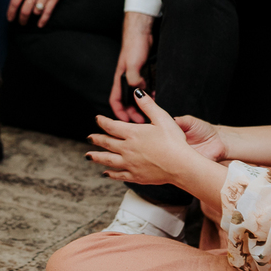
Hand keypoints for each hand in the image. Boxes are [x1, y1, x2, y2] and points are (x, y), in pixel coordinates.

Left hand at [7, 0, 74, 26]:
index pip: (15, 2)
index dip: (11, 12)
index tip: (10, 18)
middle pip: (24, 11)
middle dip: (21, 19)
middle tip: (21, 22)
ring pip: (35, 12)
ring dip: (33, 15)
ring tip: (33, 15)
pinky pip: (47, 12)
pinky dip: (43, 20)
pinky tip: (40, 24)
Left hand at [88, 90, 225, 192]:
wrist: (180, 166)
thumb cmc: (174, 141)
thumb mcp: (162, 118)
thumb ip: (148, 105)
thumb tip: (137, 93)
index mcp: (133, 134)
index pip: (112, 126)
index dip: (102, 122)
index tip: (97, 119)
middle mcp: (128, 149)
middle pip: (107, 143)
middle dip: (97, 139)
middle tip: (89, 138)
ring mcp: (130, 164)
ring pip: (108, 160)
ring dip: (97, 157)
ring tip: (89, 156)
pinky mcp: (136, 176)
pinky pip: (119, 175)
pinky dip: (111, 174)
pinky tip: (106, 173)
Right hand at [109, 12, 152, 122]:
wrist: (143, 32)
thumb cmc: (134, 46)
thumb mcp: (132, 64)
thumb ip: (134, 79)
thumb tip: (140, 93)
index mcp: (120, 80)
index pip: (115, 101)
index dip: (119, 113)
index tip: (125, 123)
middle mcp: (127, 81)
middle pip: (128, 102)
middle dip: (134, 113)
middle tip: (143, 122)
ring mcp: (137, 78)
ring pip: (139, 97)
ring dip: (144, 106)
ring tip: (152, 114)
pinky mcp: (146, 74)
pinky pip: (149, 88)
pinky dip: (153, 95)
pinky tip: (159, 98)